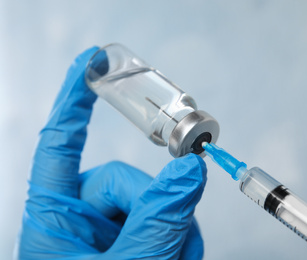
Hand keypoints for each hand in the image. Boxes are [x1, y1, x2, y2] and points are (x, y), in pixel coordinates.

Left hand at [15, 47, 206, 258]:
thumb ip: (157, 221)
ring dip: (177, 234)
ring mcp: (111, 229)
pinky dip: (181, 242)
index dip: (73, 99)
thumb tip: (189, 171)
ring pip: (157, 203)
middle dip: (161, 211)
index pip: (60, 143)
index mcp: (56, 218)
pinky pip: (168, 222)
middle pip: (128, 181)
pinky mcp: (136, 238)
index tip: (90, 62)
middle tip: (173, 249)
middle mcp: (81, 217)